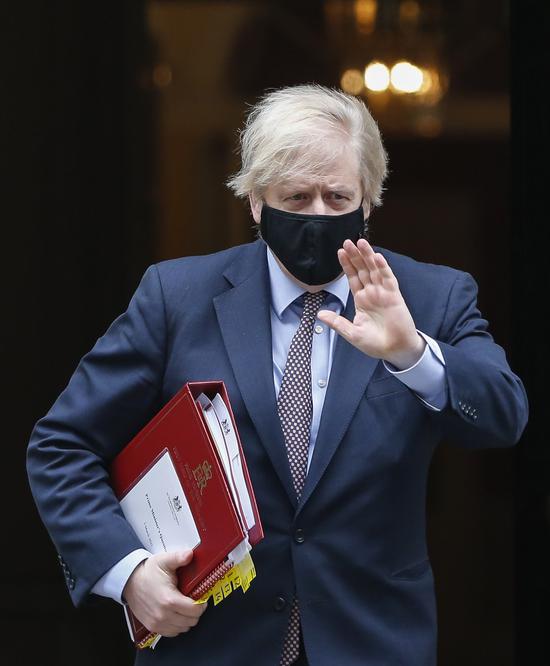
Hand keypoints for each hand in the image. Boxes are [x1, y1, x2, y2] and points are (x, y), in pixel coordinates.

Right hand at [122, 549, 206, 636]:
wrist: (129, 581)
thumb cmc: (147, 572)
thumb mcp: (164, 561)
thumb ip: (179, 557)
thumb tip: (190, 554)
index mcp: (169, 600)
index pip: (195, 610)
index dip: (202, 604)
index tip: (201, 598)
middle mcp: (163, 615)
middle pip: (191, 621)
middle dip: (196, 612)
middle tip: (194, 602)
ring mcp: (157, 623)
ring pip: (182, 629)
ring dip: (187, 620)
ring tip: (185, 608)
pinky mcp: (152, 627)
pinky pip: (172, 633)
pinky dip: (177, 626)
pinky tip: (177, 614)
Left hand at [318, 238, 424, 368]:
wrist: (395, 350)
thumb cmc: (375, 343)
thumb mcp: (352, 334)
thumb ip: (337, 323)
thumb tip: (320, 314)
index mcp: (361, 300)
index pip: (352, 278)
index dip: (347, 265)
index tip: (340, 252)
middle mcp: (372, 293)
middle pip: (362, 269)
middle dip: (355, 256)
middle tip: (347, 242)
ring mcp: (383, 293)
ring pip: (375, 270)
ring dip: (368, 256)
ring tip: (361, 242)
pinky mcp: (394, 296)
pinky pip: (388, 279)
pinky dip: (383, 268)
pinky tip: (377, 257)